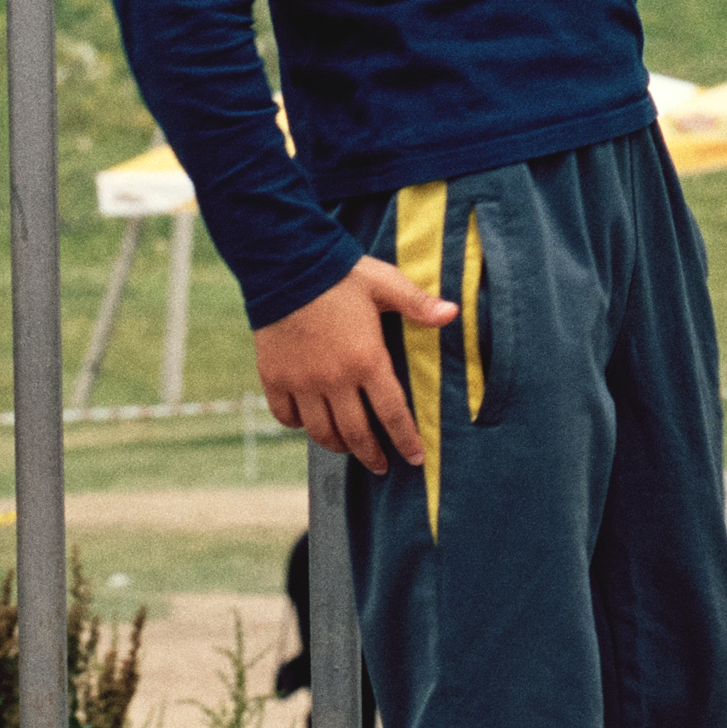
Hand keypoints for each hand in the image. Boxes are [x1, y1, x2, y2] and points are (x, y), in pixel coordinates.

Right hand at [255, 257, 455, 472]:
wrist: (285, 261)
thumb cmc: (340, 273)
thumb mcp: (385, 284)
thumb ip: (417, 304)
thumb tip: (452, 313)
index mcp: (367, 360)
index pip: (392, 413)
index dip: (406, 440)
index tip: (415, 458)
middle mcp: (334, 379)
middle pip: (356, 433)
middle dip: (372, 456)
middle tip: (381, 466)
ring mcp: (301, 381)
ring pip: (320, 431)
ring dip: (337, 445)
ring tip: (347, 448)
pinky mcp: (274, 376)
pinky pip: (285, 415)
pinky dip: (298, 425)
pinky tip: (307, 423)